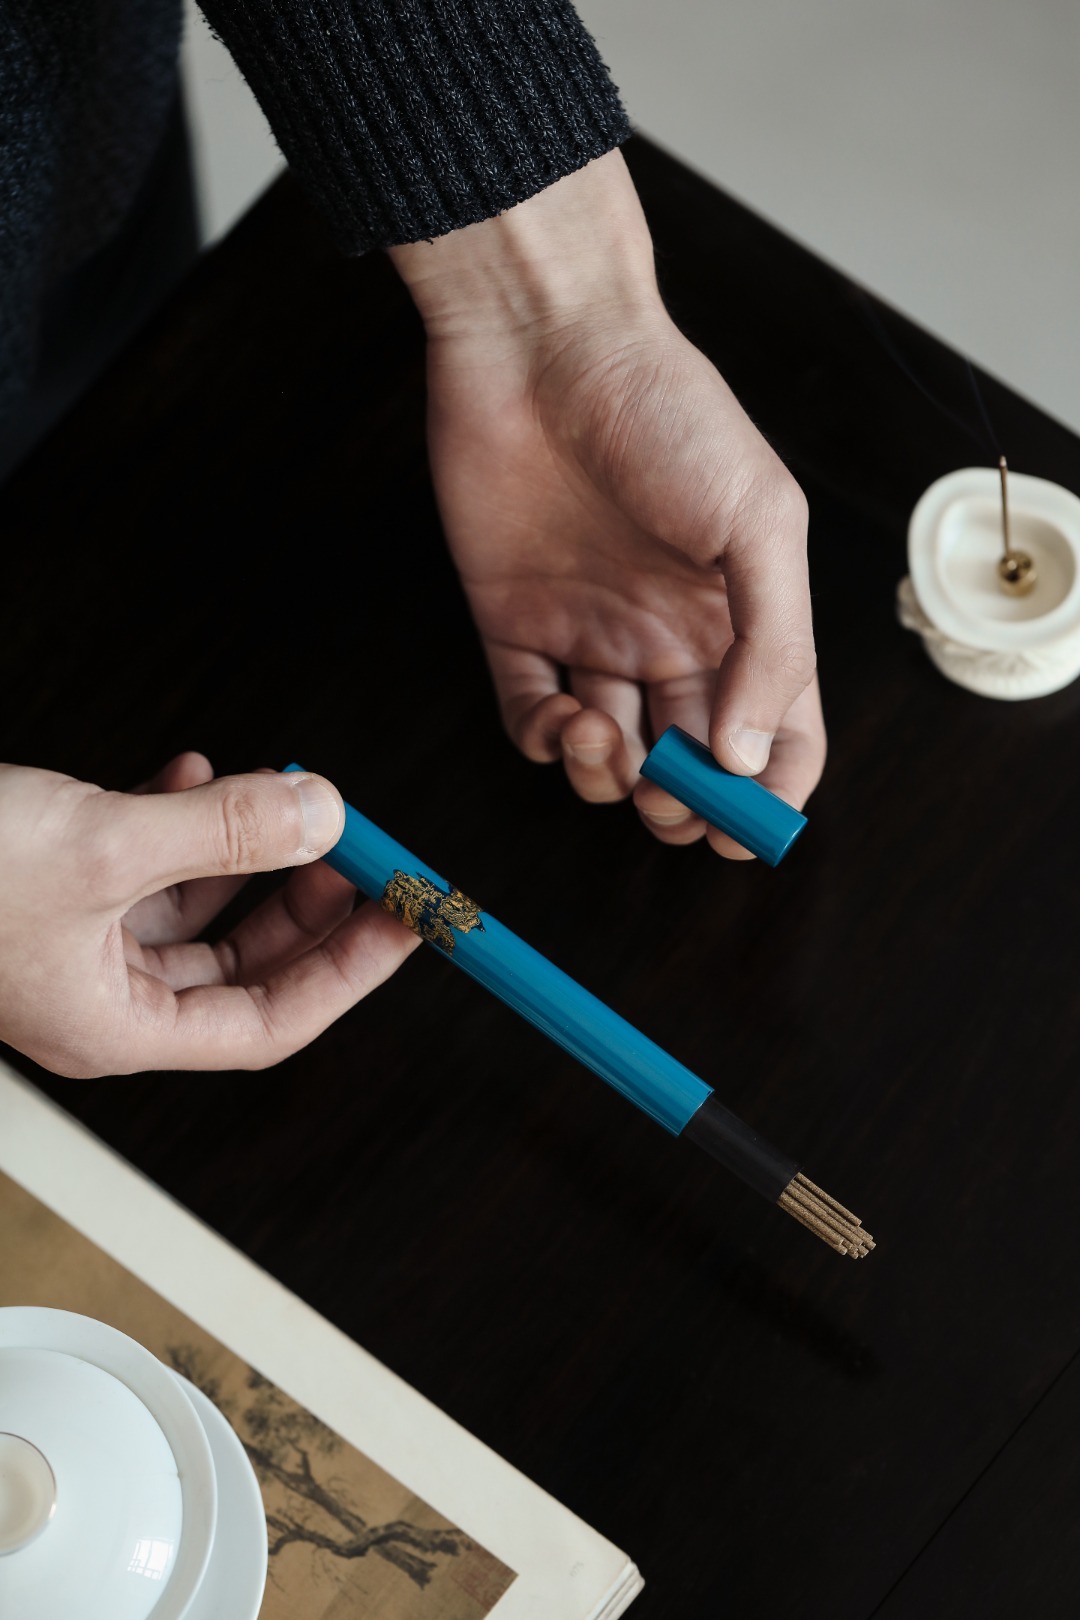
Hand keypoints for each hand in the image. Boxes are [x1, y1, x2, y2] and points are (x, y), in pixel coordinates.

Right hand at [0, 753, 418, 1077]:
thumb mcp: (103, 851)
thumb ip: (222, 834)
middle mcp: (100, 995)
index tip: (404, 924)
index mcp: (116, 1028)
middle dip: (303, 900)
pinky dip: (176, 815)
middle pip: (241, 963)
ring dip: (240, 846)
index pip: (269, 1022)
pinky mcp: (52, 887)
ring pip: (193, 903)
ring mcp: (75, 941)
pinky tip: (195, 771)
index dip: (347, 972)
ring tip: (279, 792)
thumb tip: (322, 818)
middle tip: (357, 852)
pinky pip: (140, 862)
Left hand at [390, 150, 824, 857]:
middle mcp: (670, 635)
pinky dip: (544, 741)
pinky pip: (529, 715)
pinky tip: (561, 717)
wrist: (543, 342)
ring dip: (609, 776)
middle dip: (680, 801)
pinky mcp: (514, 622)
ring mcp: (591, 632)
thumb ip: (771, 645)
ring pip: (608, 753)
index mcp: (741, 617)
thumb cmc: (668, 413)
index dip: (765, 794)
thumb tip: (748, 754)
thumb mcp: (758, 521)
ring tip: (606, 732)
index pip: (775, 733)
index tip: (745, 828)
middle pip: (687, 760)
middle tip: (669, 792)